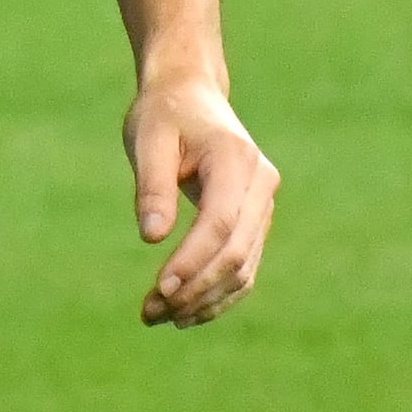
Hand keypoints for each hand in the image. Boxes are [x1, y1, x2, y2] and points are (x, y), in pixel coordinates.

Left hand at [125, 75, 279, 327]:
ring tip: (158, 318)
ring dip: (204, 299)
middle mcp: (261, 184)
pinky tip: (184, 312)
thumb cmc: (164, 114)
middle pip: (235, 252)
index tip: (159, 289)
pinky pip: (243, 266)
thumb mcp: (148, 140)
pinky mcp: (256, 221)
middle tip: (149, 314)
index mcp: (236, 160)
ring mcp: (263, 205)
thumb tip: (151, 238)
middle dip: (194, 289)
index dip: (193, 261)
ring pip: (243, 267)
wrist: (191, 94)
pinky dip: (217, 294)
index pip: (221, 223)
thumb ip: (152, 187)